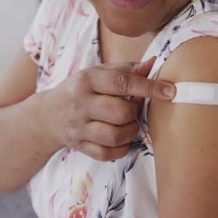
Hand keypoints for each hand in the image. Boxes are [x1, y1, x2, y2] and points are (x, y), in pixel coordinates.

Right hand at [39, 56, 174, 160]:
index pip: (122, 82)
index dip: (149, 87)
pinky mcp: (79, 146)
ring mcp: (78, 127)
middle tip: (134, 110)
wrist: (48, 115)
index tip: (170, 91)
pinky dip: (120, 149)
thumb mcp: (98, 73)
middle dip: (135, 113)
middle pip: (119, 112)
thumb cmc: (81, 90)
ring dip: (129, 132)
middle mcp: (81, 103)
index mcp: (87, 80)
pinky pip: (106, 154)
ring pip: (113, 135)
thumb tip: (154, 63)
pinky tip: (121, 140)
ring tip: (128, 124)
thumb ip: (126, 69)